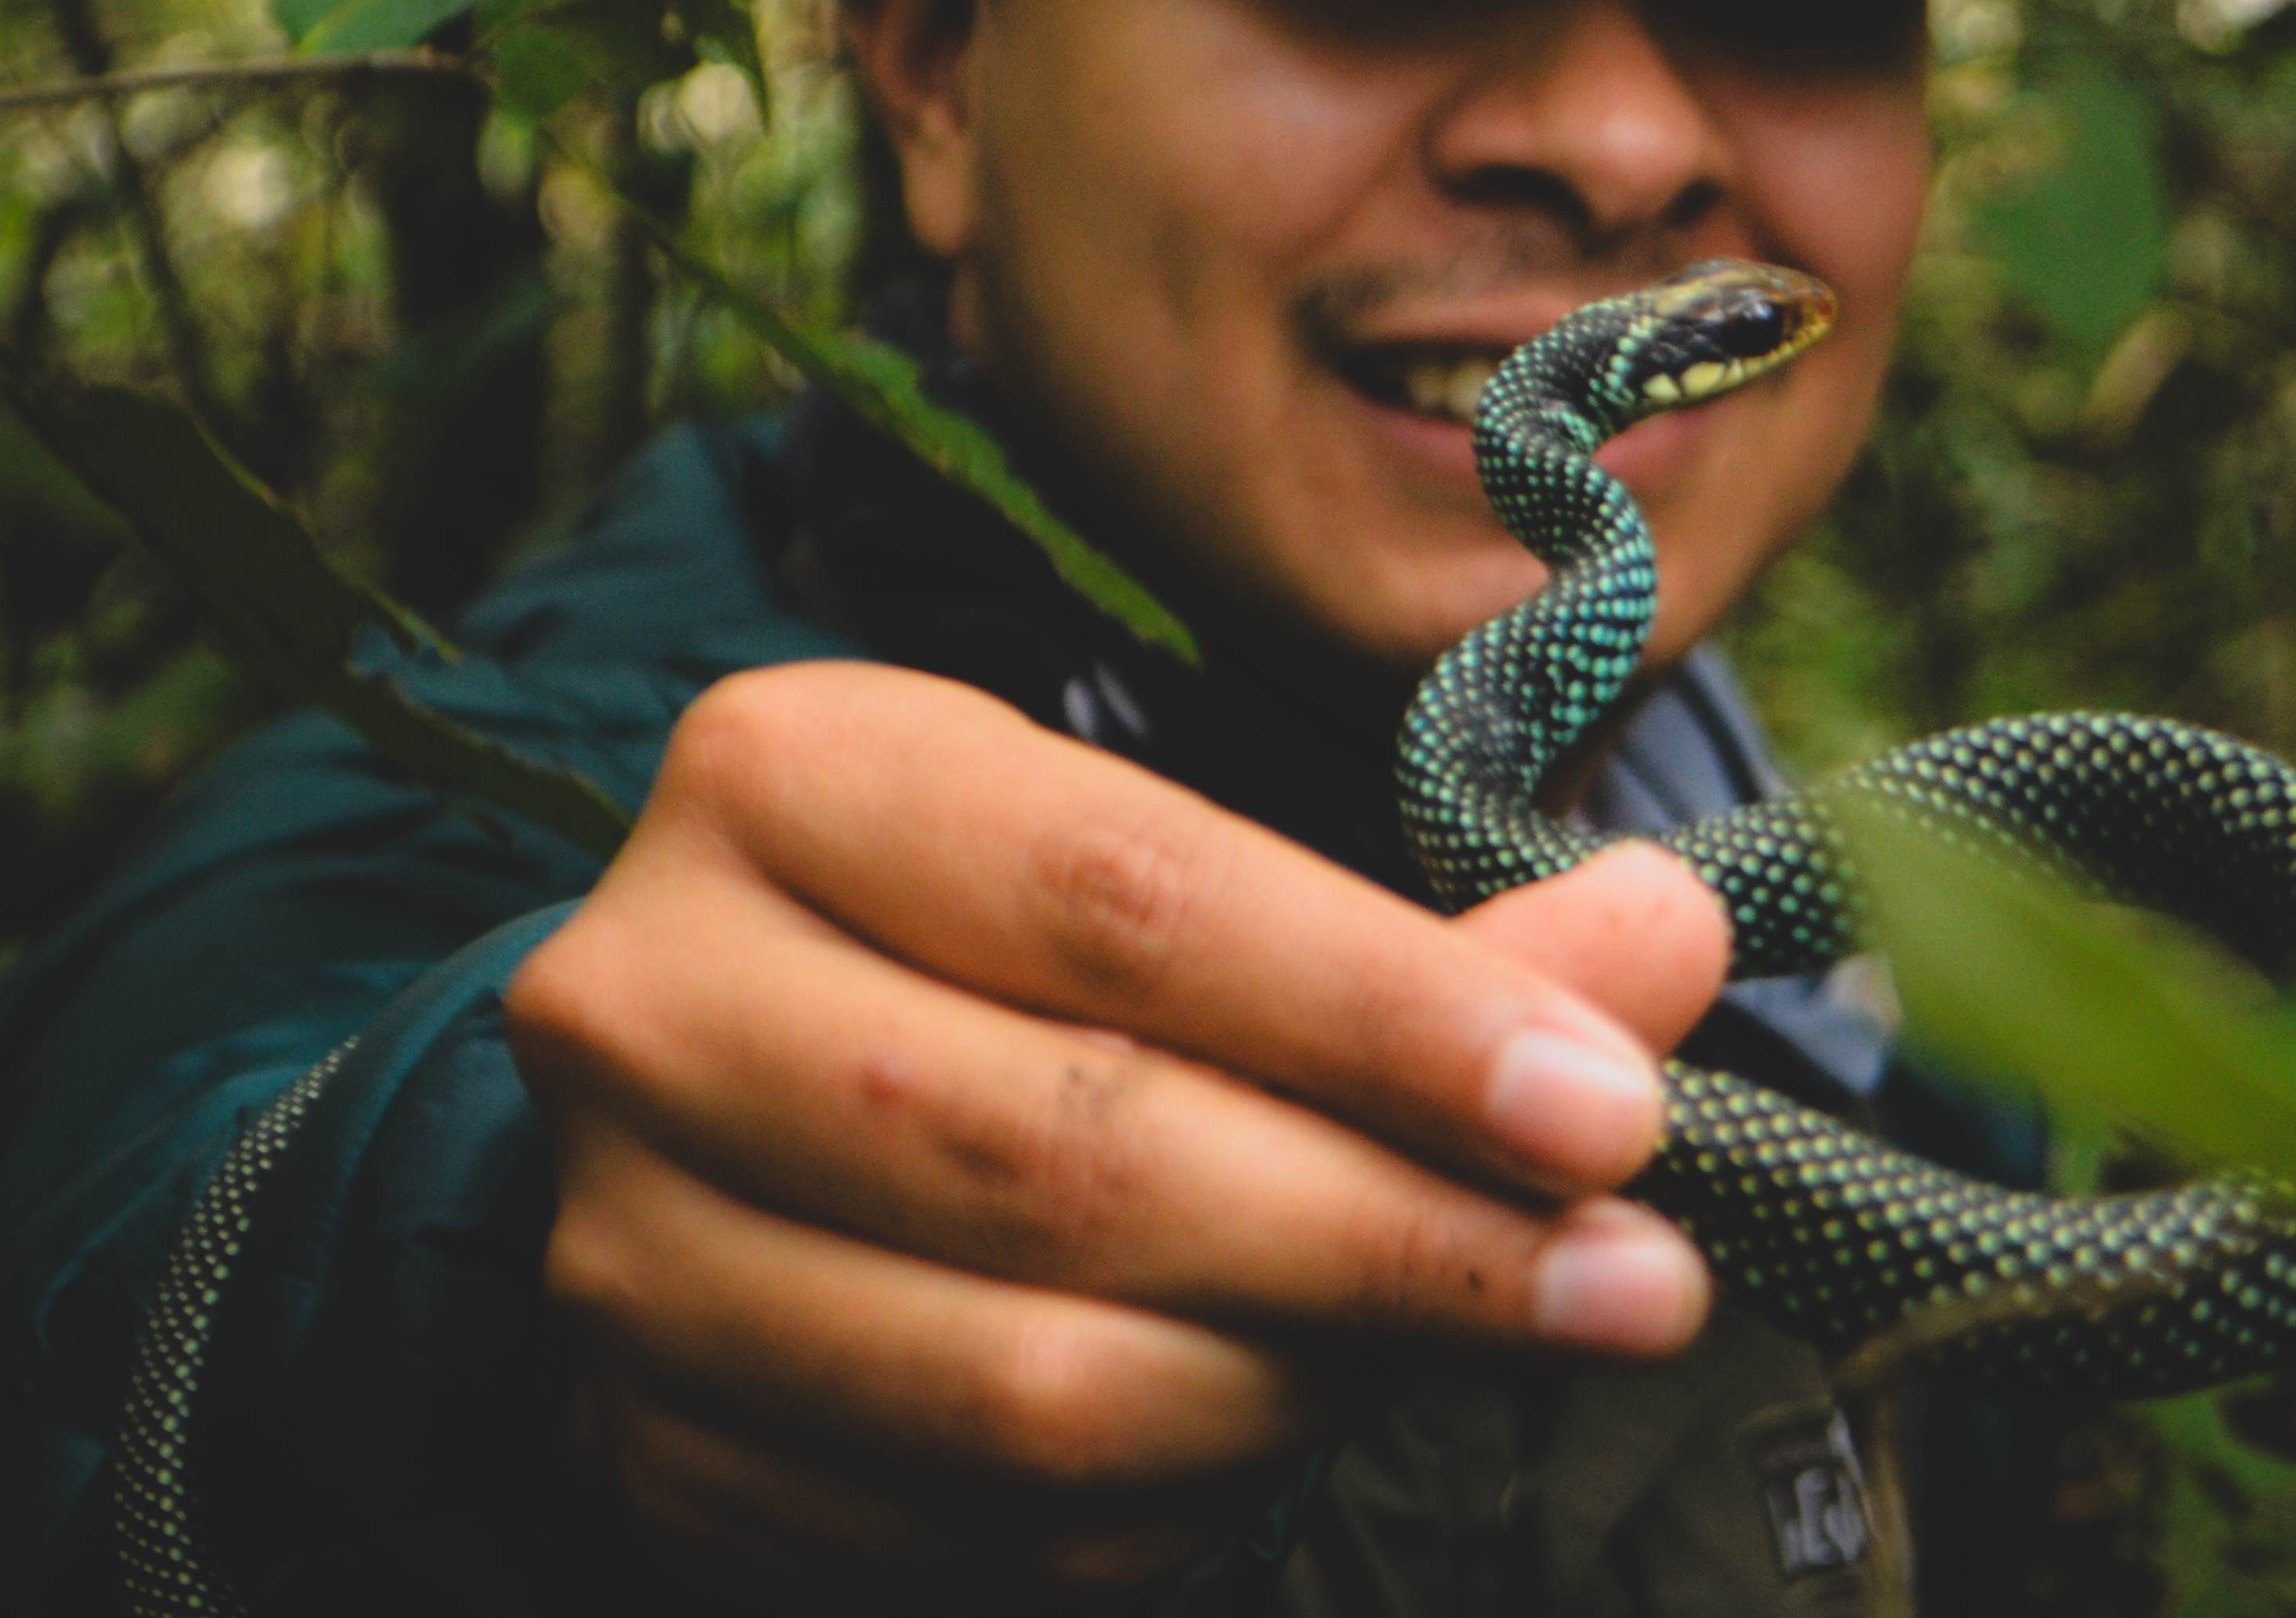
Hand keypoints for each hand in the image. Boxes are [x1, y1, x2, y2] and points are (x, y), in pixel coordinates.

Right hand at [505, 660, 1730, 1603]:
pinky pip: (983, 1527)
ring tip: (1498, 1342)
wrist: (729, 1071)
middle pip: (1078, 1158)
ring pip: (1031, 1380)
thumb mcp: (1187, 865)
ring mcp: (626, 1238)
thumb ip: (1430, 931)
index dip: (1392, 1017)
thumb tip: (1669, 942)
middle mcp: (656, 994)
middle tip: (1637, 1280)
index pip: (1129, 902)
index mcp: (793, 768)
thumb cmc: (1009, 940)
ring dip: (1318, 1384)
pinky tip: (1319, 1416)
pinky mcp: (652, 1434)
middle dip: (1403, 1237)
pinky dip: (1193, 1496)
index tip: (1612, 1110)